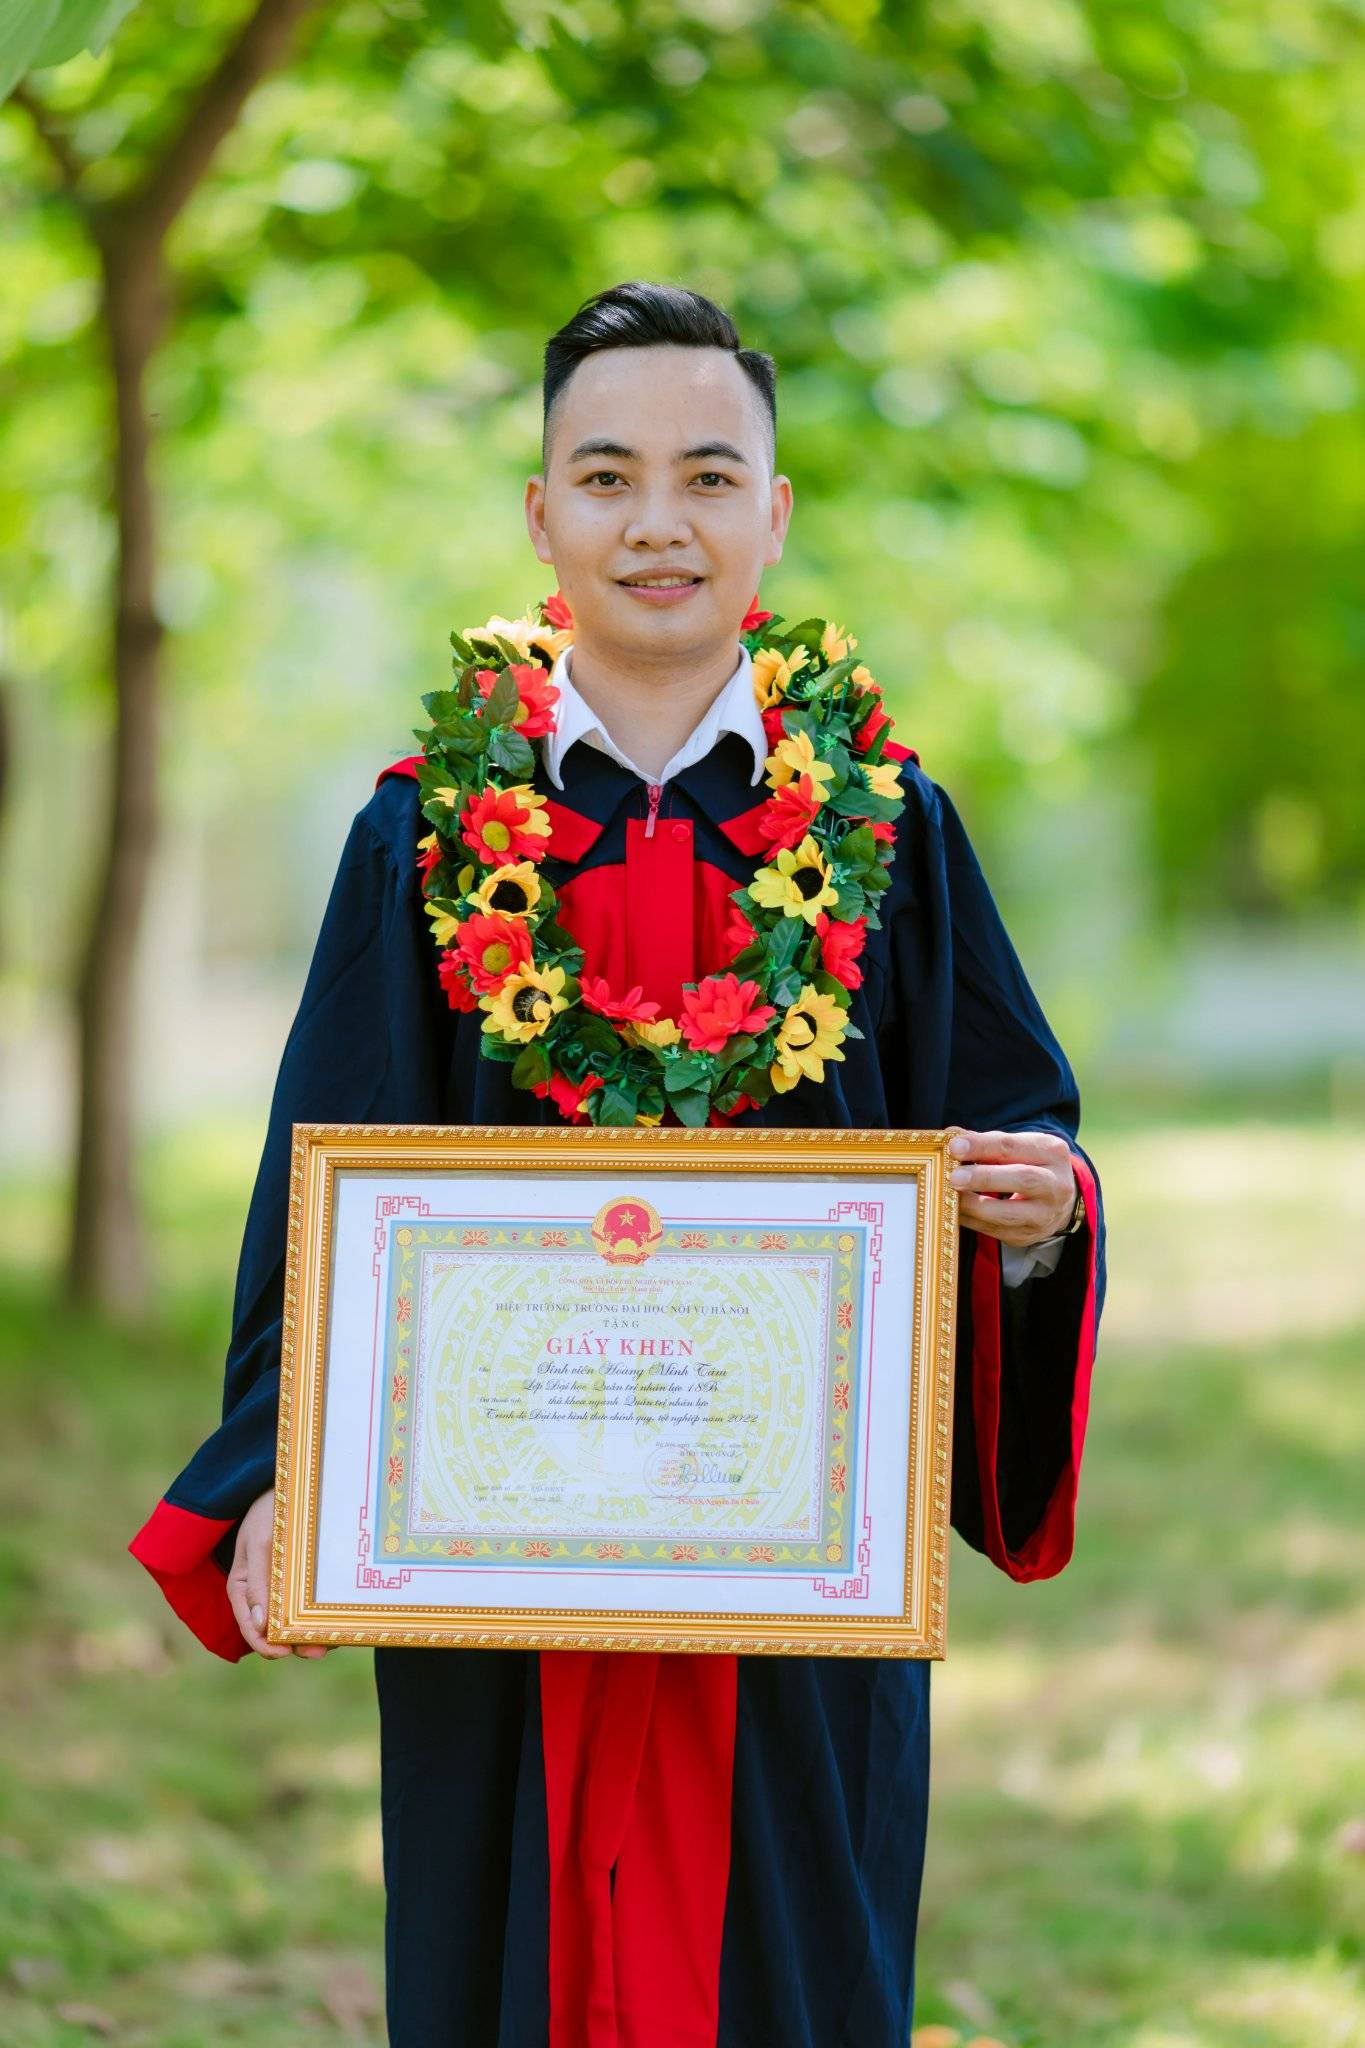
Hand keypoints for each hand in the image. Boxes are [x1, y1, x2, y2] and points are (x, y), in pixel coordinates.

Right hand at [227, 1488, 330, 1659]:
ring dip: (313, 1634)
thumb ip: (257, 1583)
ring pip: (297, 1623)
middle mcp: (263, 1595)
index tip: (282, 1652)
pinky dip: (324, 1617)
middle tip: (320, 1649)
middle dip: (297, 1644)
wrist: (290, 1486)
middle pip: (277, 1631)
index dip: (264, 1644)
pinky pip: (312, 1607)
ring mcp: (284, 1591)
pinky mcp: (305, 1584)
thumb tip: (259, 1626)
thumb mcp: (260, 1543)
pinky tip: (341, 1620)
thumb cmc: (269, 1512)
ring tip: (334, 1639)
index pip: (249, 1626)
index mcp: (242, 1589)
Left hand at [947, 1127, 1076, 1247]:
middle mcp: (1055, 1185)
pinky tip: (955, 1210)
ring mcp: (1044, 1215)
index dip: (982, 1146)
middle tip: (955, 1176)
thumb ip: (986, 1142)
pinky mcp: (1027, 1236)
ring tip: (949, 1195)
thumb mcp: (1018, 1147)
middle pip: (1023, 1179)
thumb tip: (952, 1136)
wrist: (1056, 1200)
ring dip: (973, 1205)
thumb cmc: (1029, 1165)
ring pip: (1008, 1213)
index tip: (954, 1146)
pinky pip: (995, 1230)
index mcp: (1052, 1152)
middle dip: (985, 1178)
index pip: (1013, 1147)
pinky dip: (971, 1220)